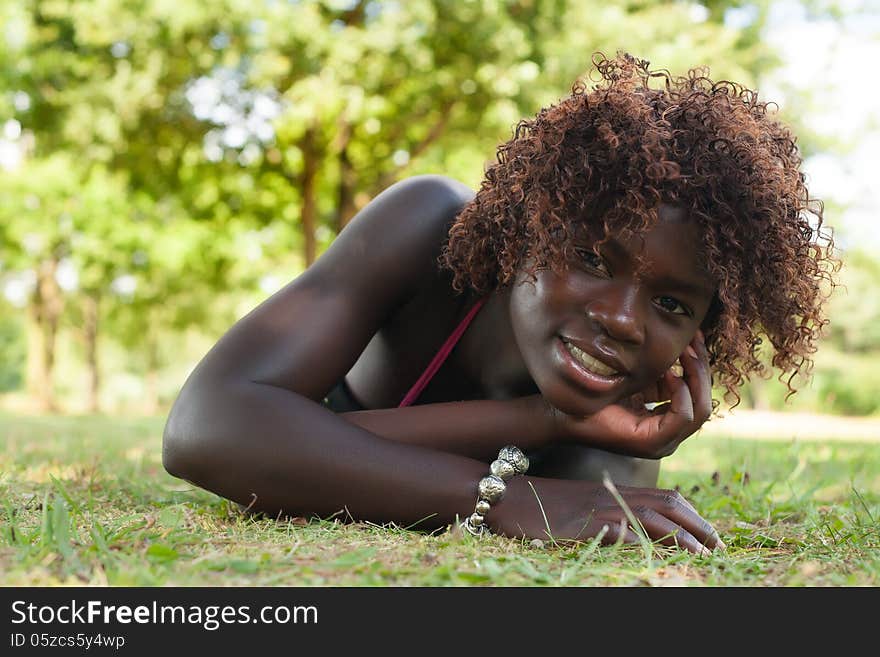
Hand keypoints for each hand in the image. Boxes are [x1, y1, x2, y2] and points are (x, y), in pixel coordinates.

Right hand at [493, 474, 724, 554]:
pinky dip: (635, 540)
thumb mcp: (584, 505)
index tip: (713, 537)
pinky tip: (651, 553)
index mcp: (615, 491)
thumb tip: (639, 533)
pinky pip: (613, 530)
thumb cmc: (543, 505)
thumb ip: (612, 510)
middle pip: (665, 504)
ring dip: (678, 535)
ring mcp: (596, 509)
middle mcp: (611, 496)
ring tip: (701, 554)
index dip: (694, 516)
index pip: (666, 497)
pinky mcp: (579, 524)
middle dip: (697, 526)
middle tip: (719, 549)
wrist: (505, 496)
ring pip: (647, 516)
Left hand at [553, 330, 712, 458]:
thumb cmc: (594, 395)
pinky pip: (683, 418)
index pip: (699, 395)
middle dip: (702, 367)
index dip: (700, 365)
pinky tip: (669, 373)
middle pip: (704, 400)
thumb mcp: (636, 380)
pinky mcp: (652, 443)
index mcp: (665, 422)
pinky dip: (681, 393)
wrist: (564, 414)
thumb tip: (686, 346)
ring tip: (685, 350)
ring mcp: (662, 443)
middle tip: (694, 339)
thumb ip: (659, 374)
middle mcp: (669, 436)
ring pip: (701, 410)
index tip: (691, 339)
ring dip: (695, 376)